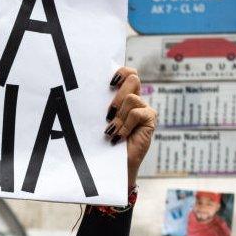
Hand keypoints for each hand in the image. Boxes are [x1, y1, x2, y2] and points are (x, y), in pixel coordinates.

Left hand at [104, 67, 155, 187]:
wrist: (112, 164)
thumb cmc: (101, 141)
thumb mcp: (98, 119)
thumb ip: (99, 104)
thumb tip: (85, 90)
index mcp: (122, 96)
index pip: (128, 73)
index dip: (122, 71)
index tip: (110, 82)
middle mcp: (135, 99)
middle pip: (133, 79)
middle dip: (118, 95)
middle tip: (108, 113)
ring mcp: (144, 109)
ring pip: (132, 98)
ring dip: (119, 115)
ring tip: (111, 130)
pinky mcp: (150, 120)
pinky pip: (137, 113)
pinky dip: (125, 125)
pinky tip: (118, 137)